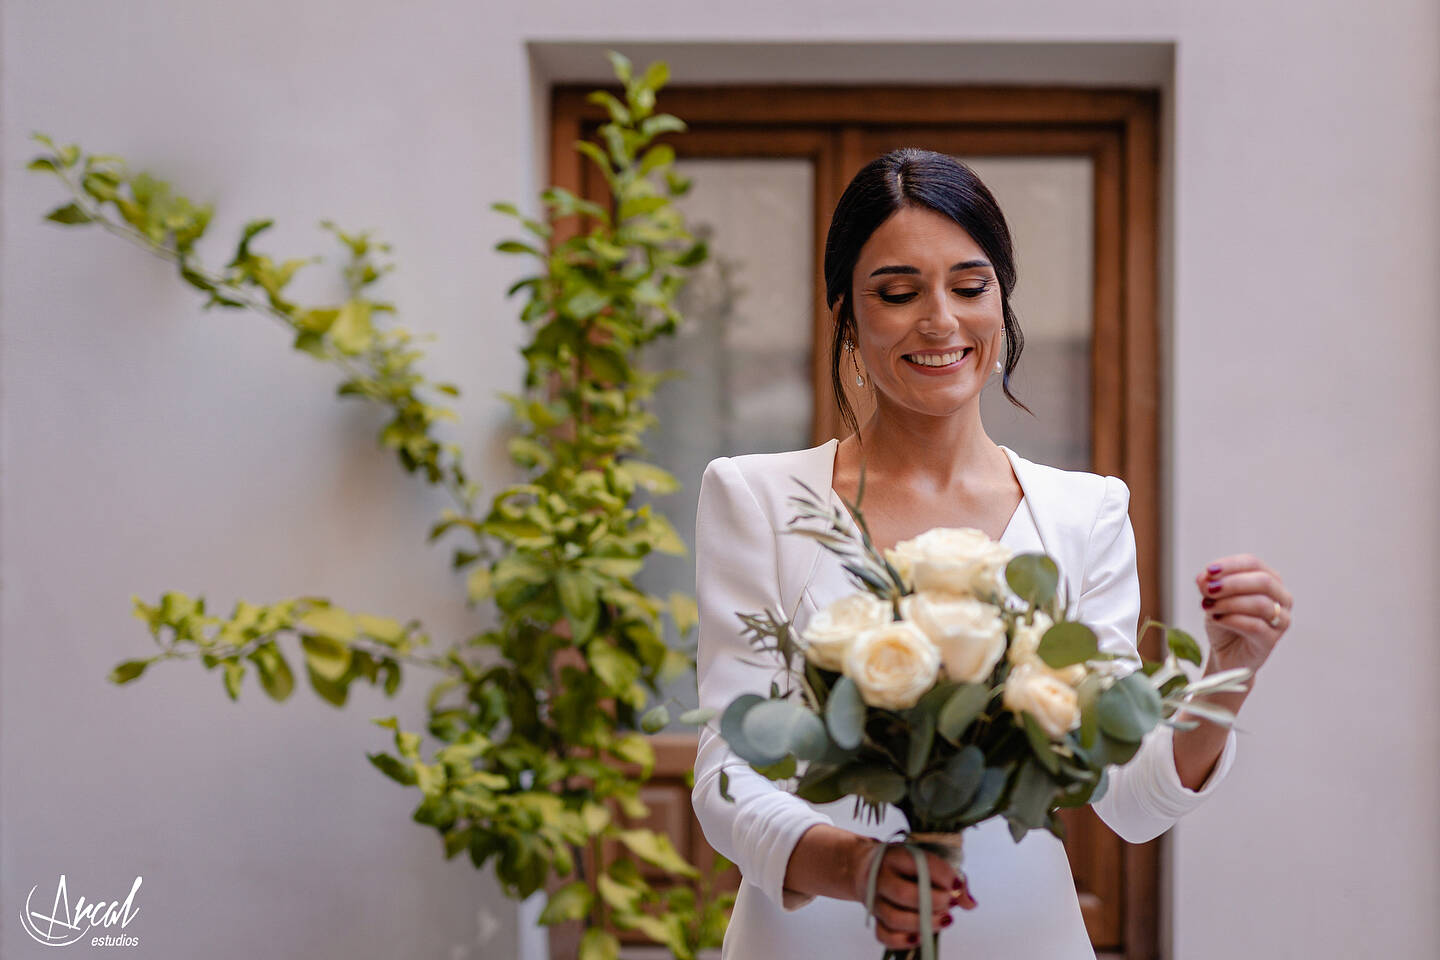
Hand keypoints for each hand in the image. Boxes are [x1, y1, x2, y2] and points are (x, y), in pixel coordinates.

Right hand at [849, 840, 976, 950]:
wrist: (864, 867)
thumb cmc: (904, 864)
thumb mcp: (924, 859)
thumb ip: (950, 877)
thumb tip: (970, 904)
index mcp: (895, 855)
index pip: (918, 864)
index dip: (942, 876)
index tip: (957, 886)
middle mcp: (880, 876)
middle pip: (903, 894)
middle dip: (933, 902)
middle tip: (950, 903)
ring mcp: (874, 899)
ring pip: (894, 918)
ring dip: (923, 923)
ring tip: (945, 920)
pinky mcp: (873, 918)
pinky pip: (884, 935)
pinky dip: (902, 940)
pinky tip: (921, 937)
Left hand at [1195, 553, 1292, 672]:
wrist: (1226, 653)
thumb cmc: (1224, 621)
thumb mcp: (1213, 598)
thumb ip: (1209, 585)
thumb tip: (1205, 577)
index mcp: (1269, 580)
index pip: (1253, 563)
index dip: (1230, 565)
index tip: (1209, 571)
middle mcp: (1281, 598)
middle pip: (1263, 581)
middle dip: (1232, 583)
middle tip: (1209, 589)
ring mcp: (1280, 620)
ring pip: (1261, 604)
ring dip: (1229, 603)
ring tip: (1208, 607)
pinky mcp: (1272, 640)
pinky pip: (1255, 626)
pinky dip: (1232, 620)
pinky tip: (1217, 619)